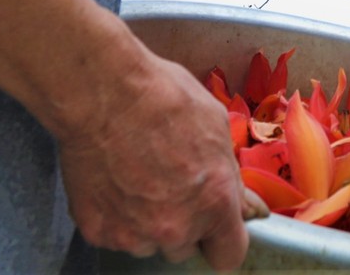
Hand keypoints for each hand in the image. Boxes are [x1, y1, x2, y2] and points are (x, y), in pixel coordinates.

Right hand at [54, 53, 252, 268]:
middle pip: (185, 248)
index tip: (215, 226)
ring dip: (147, 223)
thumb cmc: (164, 99)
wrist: (102, 94)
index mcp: (214, 203)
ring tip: (137, 178)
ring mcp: (134, 234)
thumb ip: (232, 177)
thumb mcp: (216, 126)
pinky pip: (115, 234)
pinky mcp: (99, 232)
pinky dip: (115, 216)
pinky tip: (114, 181)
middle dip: (182, 224)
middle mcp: (176, 228)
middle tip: (169, 184)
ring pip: (148, 243)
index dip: (223, 239)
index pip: (229, 255)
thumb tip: (250, 208)